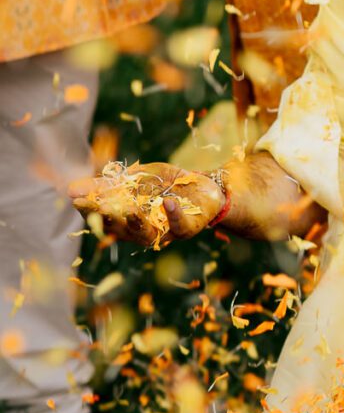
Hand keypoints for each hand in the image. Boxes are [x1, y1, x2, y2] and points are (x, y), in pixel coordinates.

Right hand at [72, 162, 226, 249]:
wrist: (205, 186)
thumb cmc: (166, 184)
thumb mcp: (135, 178)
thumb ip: (108, 184)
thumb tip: (69, 188)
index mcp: (126, 220)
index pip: (102, 218)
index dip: (89, 210)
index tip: (76, 200)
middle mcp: (142, 231)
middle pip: (120, 228)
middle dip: (107, 216)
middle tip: (95, 205)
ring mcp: (164, 231)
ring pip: (146, 234)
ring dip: (136, 223)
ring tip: (129, 210)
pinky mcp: (187, 228)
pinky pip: (179, 225)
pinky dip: (173, 214)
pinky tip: (167, 201)